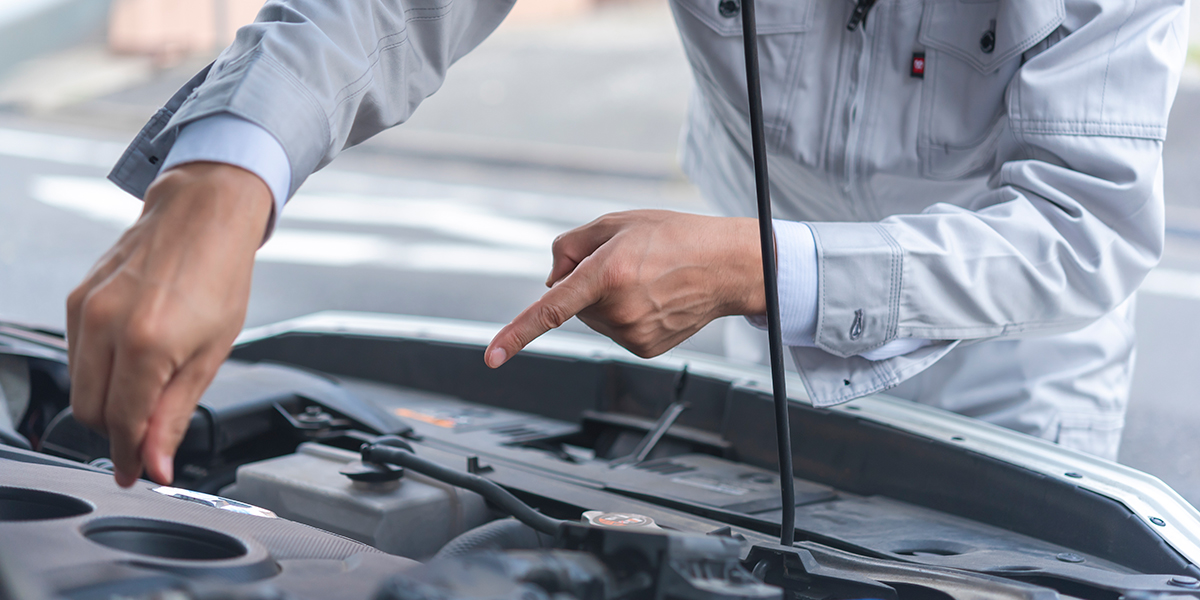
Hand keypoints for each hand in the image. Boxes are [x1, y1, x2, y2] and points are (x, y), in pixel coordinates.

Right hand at [66, 162, 271, 486]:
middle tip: (148, 437)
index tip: (139, 473)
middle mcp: (106, 326)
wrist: (203, 215)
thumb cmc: (219, 276)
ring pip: (78, 387)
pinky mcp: (76, 299)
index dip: (132, 457)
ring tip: (148, 392)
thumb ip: (176, 413)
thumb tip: (157, 461)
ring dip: (107, 404)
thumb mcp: (212, 354)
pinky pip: (76, 356)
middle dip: (118, 433)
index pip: (124, 424)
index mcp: (147, 344)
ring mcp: (86, 310)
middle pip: (91, 413)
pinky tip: (133, 360)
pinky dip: (99, 371)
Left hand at [486, 210, 763, 366]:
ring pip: (592, 318)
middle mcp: (618, 309)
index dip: (516, 333)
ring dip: (606, 299)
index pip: (551, 309)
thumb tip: (551, 281)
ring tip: (645, 280)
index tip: (493, 357)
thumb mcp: (615, 223)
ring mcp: (632, 334)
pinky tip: (652, 299)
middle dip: (586, 282)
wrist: (726, 267)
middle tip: (626, 263)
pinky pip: (613, 331)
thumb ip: (568, 245)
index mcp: (607, 273)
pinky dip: (624, 315)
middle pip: (573, 301)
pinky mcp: (643, 348)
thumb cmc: (674, 237)